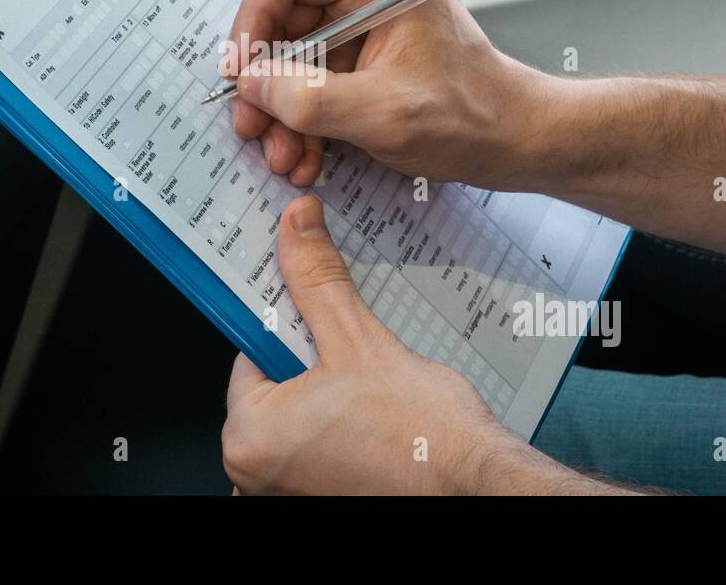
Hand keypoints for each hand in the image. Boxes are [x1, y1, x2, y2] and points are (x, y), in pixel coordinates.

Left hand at [221, 195, 610, 494]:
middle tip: (351, 356)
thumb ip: (316, 280)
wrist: (477, 485)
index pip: (250, 352)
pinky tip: (372, 415)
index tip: (313, 310)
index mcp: (249, 437)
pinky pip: (319, 445)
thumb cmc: (422, 438)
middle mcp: (257, 475)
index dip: (289, 324)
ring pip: (300, 414)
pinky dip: (340, 426)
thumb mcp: (358, 339)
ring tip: (366, 388)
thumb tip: (295, 228)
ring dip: (328, 393)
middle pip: (275, 384)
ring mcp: (289, 491)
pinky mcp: (321, 496)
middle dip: (312, 362)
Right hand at [224, 0, 556, 188]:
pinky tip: (304, 152)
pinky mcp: (361, 47)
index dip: (252, 19)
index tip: (241, 73)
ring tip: (284, 154)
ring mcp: (363, 14)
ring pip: (290, 52)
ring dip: (282, 107)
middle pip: (282, 16)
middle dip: (266, 80)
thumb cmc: (472, 115)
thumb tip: (251, 85)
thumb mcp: (383, 113)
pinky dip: (303, 113)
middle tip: (252, 125)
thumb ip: (309, 98)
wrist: (513, 139)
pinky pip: (311, 73)